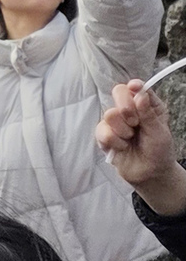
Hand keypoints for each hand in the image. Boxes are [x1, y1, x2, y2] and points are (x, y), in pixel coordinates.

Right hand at [96, 80, 185, 214]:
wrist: (150, 174)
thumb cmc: (159, 150)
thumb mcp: (159, 131)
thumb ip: (148, 113)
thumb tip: (139, 93)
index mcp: (146, 105)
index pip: (136, 87)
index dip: (134, 86)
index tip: (134, 87)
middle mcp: (130, 110)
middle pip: (118, 93)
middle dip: (126, 108)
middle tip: (135, 123)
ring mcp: (116, 122)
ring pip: (109, 113)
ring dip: (122, 129)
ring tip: (130, 139)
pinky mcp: (104, 136)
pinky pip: (102, 131)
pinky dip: (114, 141)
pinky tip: (122, 147)